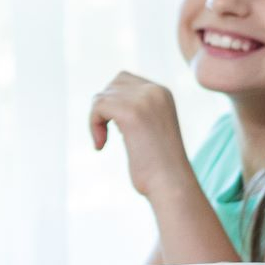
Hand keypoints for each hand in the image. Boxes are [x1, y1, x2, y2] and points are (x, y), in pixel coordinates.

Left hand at [88, 72, 194, 199]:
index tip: (116, 130)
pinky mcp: (131, 113)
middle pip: (113, 84)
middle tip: (107, 135)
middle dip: (103, 108)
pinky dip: (93, 126)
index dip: (113, 103)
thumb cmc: (159, 167)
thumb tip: (102, 101)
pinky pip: (98, 107)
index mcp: (162, 93)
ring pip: (102, 96)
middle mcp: (155, 91)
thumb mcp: (150, 129)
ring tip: (103, 142)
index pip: (125, 80)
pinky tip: (101, 145)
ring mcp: (144, 100)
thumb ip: (135, 111)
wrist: (171, 184)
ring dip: (96, 120)